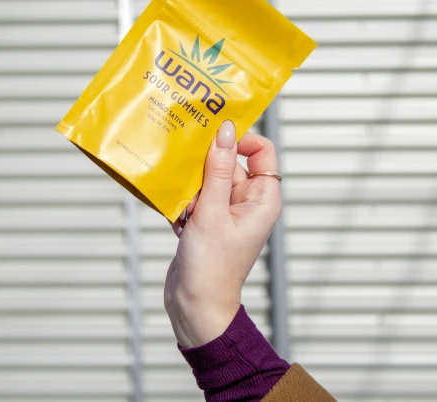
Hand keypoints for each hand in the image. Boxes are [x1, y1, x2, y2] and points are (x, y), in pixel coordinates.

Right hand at [164, 120, 281, 347]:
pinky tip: (174, 214)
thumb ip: (217, 169)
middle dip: (204, 166)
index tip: (213, 138)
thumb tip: (225, 129)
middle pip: (228, 163)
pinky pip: (194, 196)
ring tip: (180, 201)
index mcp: (262, 198)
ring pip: (207, 179)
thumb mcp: (212, 212)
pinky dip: (182, 201)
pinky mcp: (207, 221)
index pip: (261, 151)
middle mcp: (247, 202)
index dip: (239, 140)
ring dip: (189, 185)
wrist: (194, 307)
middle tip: (185, 167)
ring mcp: (226, 212)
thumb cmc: (211, 268)